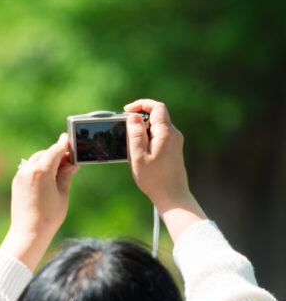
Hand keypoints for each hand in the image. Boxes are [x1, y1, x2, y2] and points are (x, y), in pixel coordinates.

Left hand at [0, 133, 78, 271]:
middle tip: (70, 161)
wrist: (28, 231)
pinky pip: (29, 169)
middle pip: (44, 154)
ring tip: (61, 170)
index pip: (54, 151)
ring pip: (35, 160)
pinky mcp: (17, 183)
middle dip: (56, 155)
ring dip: (47, 161)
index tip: (67, 138)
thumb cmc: (49, 215)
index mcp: (41, 171)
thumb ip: (65, 175)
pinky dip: (39, 168)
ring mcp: (20, 176)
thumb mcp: (62, 193)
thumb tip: (71, 164)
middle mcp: (27, 170)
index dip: (62, 144)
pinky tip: (49, 177)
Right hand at [124, 98, 205, 238]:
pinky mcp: (173, 149)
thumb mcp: (138, 156)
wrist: (172, 196)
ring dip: (142, 130)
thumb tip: (133, 117)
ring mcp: (175, 142)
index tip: (126, 110)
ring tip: (130, 145)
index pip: (157, 107)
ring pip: (157, 126)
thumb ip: (135, 134)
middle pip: (157, 115)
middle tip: (124, 130)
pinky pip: (159, 135)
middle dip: (139, 118)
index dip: (141, 104)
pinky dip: (147, 138)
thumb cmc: (154, 179)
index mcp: (166, 133)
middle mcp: (173, 134)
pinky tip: (139, 153)